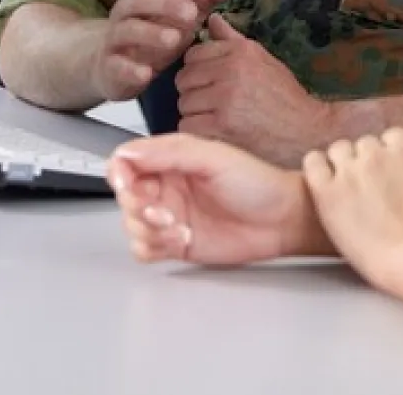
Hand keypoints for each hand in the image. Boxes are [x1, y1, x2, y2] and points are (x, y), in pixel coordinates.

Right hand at [92, 0, 240, 101]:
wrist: (113, 64)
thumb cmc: (156, 32)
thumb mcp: (184, 14)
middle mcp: (128, 9)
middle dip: (167, 4)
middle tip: (192, 15)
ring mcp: (116, 36)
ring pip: (128, 29)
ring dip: (151, 34)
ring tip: (174, 41)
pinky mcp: (109, 64)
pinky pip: (116, 64)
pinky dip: (130, 69)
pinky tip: (147, 74)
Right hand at [107, 133, 316, 266]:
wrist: (282, 220)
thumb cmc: (257, 183)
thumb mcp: (214, 158)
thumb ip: (170, 153)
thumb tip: (130, 153)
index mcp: (171, 160)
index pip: (127, 162)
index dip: (120, 174)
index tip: (126, 185)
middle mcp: (166, 187)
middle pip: (125, 197)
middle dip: (137, 206)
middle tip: (161, 211)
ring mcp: (169, 216)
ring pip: (131, 225)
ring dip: (148, 229)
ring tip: (178, 227)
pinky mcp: (174, 243)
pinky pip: (143, 249)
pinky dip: (153, 247)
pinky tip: (179, 239)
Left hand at [177, 14, 339, 166]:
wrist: (308, 133)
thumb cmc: (285, 98)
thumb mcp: (264, 61)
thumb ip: (233, 41)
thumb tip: (213, 19)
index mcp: (241, 51)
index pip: (193, 54)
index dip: (198, 71)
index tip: (211, 84)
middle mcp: (231, 69)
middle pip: (183, 79)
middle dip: (194, 93)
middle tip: (213, 106)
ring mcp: (225, 98)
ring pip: (184, 104)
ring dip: (195, 115)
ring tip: (217, 121)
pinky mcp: (221, 126)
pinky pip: (188, 126)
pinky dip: (198, 133)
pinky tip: (216, 134)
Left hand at [303, 128, 402, 288]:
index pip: (391, 137)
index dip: (391, 155)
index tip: (390, 173)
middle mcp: (376, 154)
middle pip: (364, 144)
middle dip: (367, 160)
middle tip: (369, 185)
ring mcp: (350, 172)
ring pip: (338, 150)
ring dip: (342, 162)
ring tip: (346, 185)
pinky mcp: (327, 193)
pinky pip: (313, 164)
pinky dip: (317, 167)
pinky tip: (322, 180)